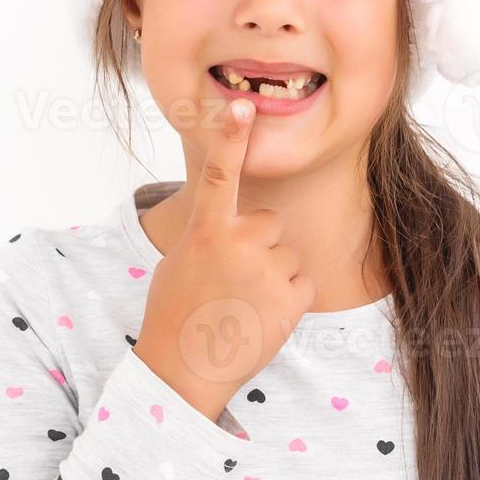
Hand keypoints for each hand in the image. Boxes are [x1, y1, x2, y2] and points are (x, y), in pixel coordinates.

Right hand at [133, 98, 316, 419]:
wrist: (183, 373)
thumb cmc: (176, 315)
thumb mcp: (180, 262)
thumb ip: (210, 234)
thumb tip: (235, 225)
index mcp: (206, 231)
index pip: (220, 173)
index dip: (230, 137)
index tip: (241, 106)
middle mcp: (240, 242)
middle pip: (269, 223)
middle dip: (258, 246)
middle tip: (231, 281)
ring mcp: (269, 270)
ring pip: (286, 255)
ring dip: (273, 275)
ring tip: (243, 304)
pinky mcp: (292, 298)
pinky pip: (303, 283)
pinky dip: (288, 300)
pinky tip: (261, 318)